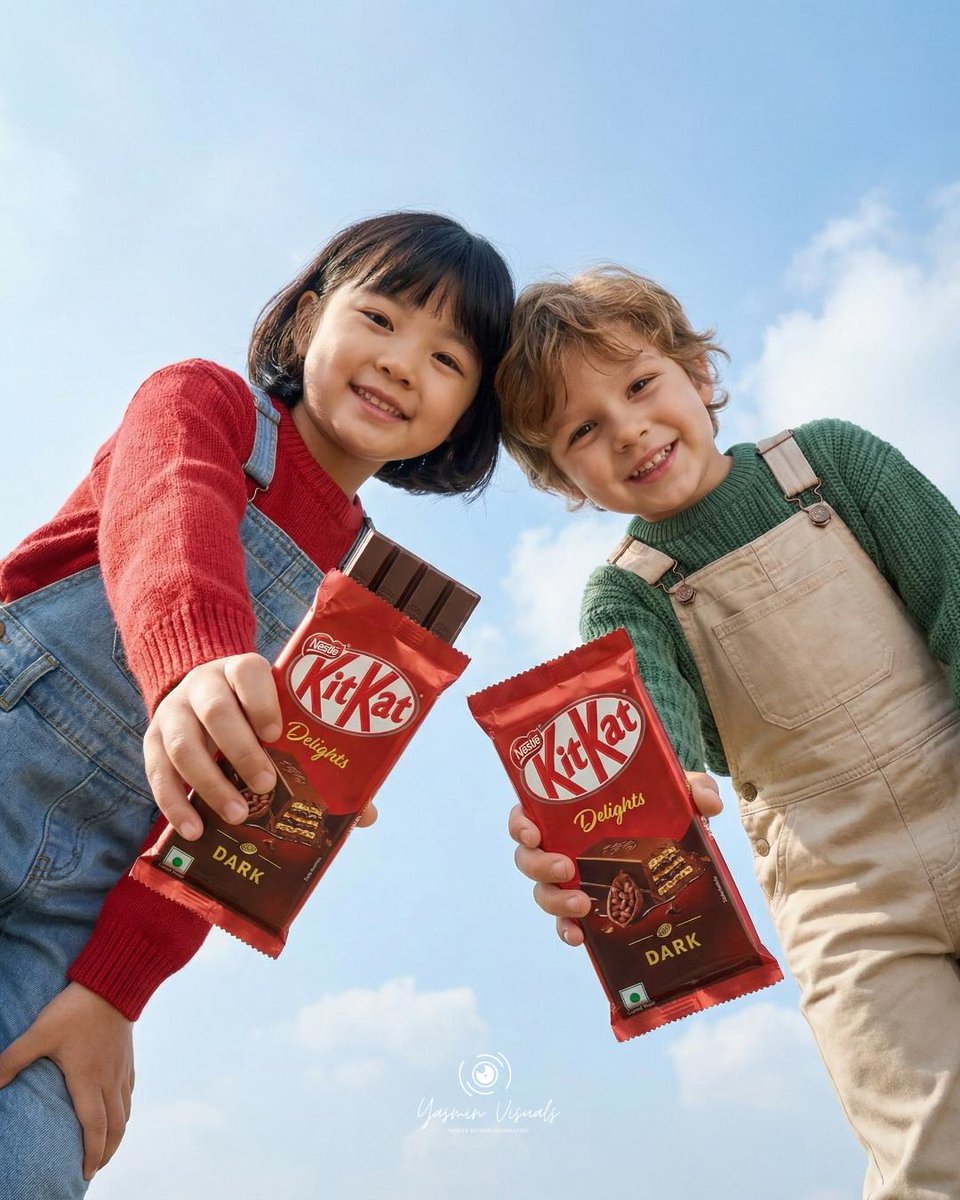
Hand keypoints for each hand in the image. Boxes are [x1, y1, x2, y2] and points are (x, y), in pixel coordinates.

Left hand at [0, 983, 133, 1180]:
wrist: (114, 984)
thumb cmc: (76, 1010)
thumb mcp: (39, 1034)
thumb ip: (12, 1060)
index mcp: (88, 1081)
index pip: (95, 1127)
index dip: (92, 1154)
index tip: (86, 1173)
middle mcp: (109, 1080)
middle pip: (116, 1127)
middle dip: (106, 1152)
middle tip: (95, 1168)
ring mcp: (121, 1069)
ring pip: (126, 1111)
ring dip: (117, 1133)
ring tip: (106, 1145)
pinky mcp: (127, 1057)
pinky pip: (129, 1091)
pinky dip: (124, 1108)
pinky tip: (118, 1107)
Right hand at [144, 653, 282, 838]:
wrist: (199, 691)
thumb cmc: (247, 706)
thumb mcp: (265, 700)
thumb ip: (284, 723)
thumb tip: (317, 777)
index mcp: (236, 670)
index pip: (247, 673)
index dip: (261, 703)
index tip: (275, 734)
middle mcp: (201, 685)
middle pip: (216, 713)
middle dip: (242, 752)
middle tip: (266, 785)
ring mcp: (172, 711)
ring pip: (183, 747)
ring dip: (211, 785)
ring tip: (236, 814)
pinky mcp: (152, 740)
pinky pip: (158, 774)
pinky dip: (176, 805)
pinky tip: (194, 829)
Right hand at [508, 770, 721, 945]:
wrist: (671, 832)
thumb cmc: (657, 803)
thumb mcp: (674, 789)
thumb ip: (693, 788)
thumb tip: (707, 803)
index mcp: (568, 813)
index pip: (527, 814)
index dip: (520, 824)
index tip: (532, 832)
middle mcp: (562, 845)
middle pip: (528, 859)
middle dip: (539, 866)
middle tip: (566, 868)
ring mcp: (572, 879)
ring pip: (543, 892)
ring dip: (555, 901)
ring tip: (581, 905)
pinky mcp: (588, 905)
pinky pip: (566, 922)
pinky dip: (567, 930)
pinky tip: (581, 936)